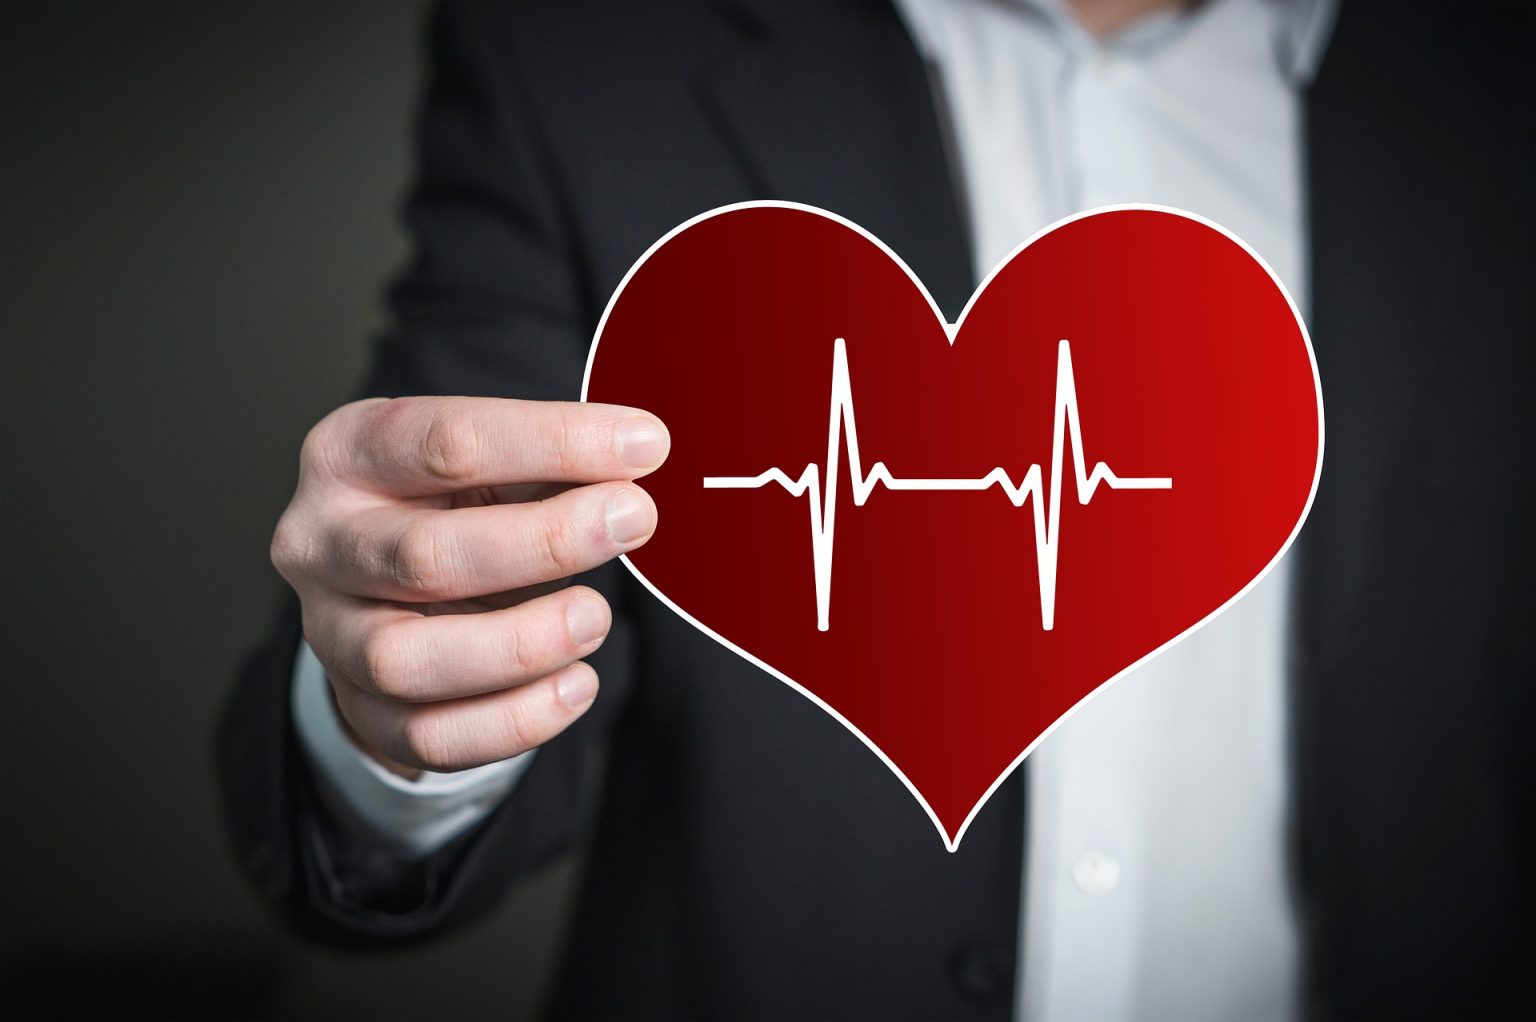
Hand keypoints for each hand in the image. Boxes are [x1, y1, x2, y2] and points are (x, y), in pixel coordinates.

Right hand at [271, 396, 668, 776]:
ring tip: (596, 617)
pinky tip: (577, 683)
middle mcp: (320, 543)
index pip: (448, 441)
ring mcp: (331, 635)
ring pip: (408, 662)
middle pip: (425, 556)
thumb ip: (555, 460)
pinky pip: (430, 737)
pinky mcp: (361, 711)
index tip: (646, 445)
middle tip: (634, 520)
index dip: (555, 441)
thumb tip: (643, 456)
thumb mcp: (495, 462)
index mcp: (348, 453)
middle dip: (545, 541)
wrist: (394, 585)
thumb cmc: (458, 504)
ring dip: (521, 644)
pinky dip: (515, 719)